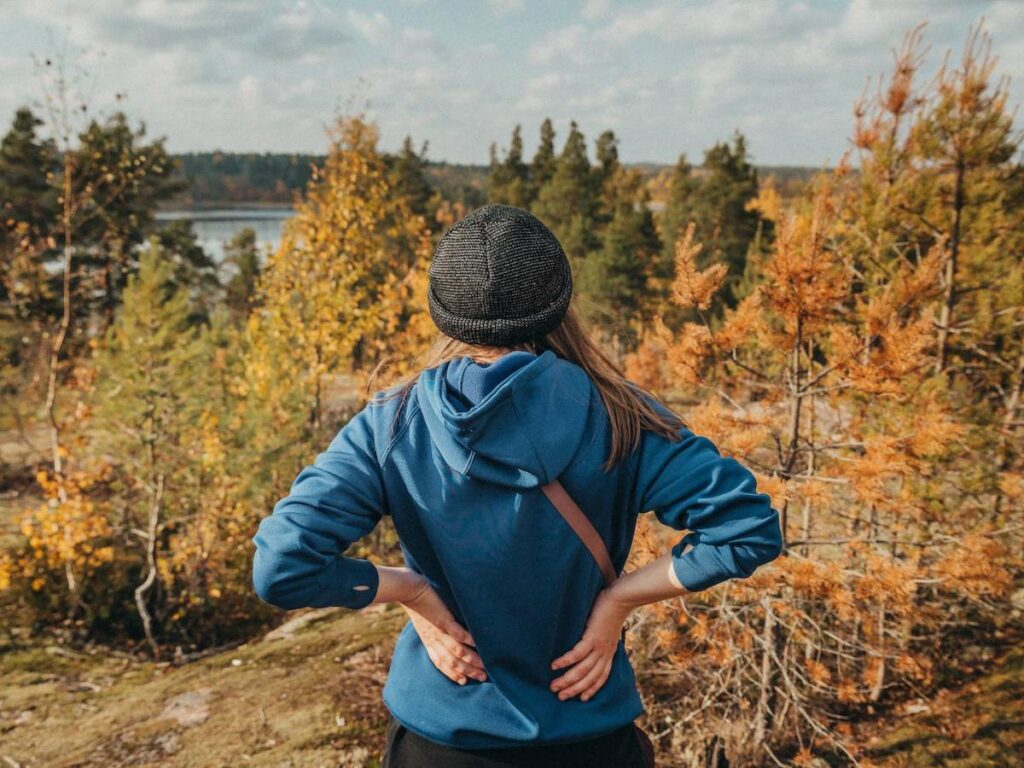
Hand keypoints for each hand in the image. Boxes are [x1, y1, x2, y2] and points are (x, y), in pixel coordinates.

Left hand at [401, 578, 487, 685]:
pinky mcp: (443, 620)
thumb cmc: (416, 602)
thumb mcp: (422, 621)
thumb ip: (433, 630)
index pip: (441, 663)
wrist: (408, 590)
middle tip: (483, 677)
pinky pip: (458, 634)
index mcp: (429, 641)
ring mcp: (439, 631)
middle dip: (468, 671)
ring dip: (471, 660)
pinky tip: (479, 644)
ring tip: (484, 665)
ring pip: (457, 651)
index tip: (464, 681)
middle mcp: (434, 640)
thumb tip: (443, 631)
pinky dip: (469, 640)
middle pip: (452, 661)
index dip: (453, 674)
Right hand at [550, 587, 632, 701]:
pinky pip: (577, 654)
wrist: (620, 599)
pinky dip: (565, 661)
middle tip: (560, 697)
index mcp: (609, 652)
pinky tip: (554, 666)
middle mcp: (605, 653)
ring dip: (567, 680)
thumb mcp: (608, 628)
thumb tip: (590, 638)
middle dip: (574, 689)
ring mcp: (599, 647)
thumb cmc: (611, 609)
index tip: (582, 698)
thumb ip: (601, 637)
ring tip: (554, 686)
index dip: (592, 688)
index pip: (601, 677)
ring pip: (582, 670)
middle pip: (589, 678)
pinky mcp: (592, 638)